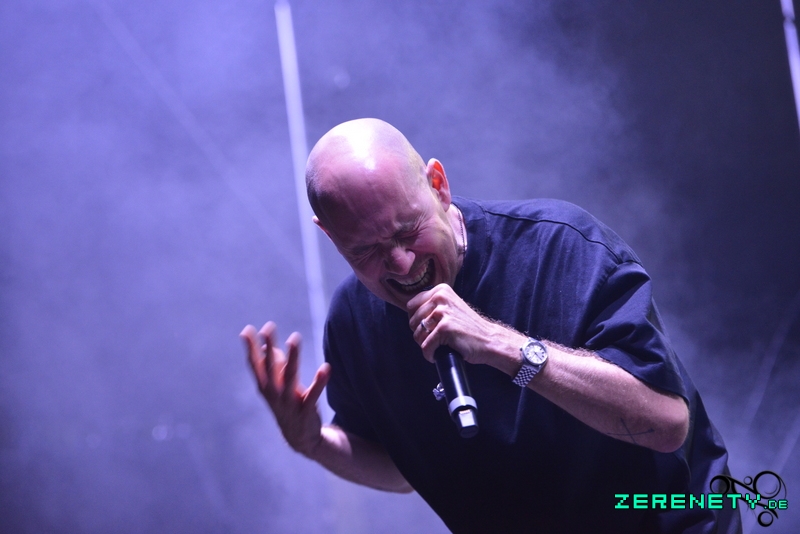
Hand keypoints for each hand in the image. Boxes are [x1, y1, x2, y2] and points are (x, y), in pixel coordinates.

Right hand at [240, 321, 330, 455]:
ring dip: (292, 358)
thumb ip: (273, 365)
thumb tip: (266, 345)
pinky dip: (319, 382)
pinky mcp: (306, 411)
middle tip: (268, 327)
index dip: (251, 348)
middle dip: (268, 347)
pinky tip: (325, 368)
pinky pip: (313, 395)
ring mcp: (289, 403)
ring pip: (290, 377)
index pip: (255, 365)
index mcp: (265, 387)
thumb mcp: (277, 386)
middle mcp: (274, 394)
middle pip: (270, 368)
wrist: (299, 438)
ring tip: (294, 338)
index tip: (247, 329)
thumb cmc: (287, 405)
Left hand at [407, 284, 524, 369]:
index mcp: (440, 290)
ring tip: (438, 346)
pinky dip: (430, 355)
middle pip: (412, 321)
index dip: (416, 320)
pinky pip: (426, 347)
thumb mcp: (450, 306)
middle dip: (420, 334)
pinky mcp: (444, 328)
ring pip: (417, 335)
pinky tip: (438, 354)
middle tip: (434, 340)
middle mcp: (440, 297)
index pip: (411, 305)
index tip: (428, 328)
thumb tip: (409, 312)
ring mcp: (442, 312)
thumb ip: (432, 304)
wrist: (488, 340)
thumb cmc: (468, 327)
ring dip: (425, 345)